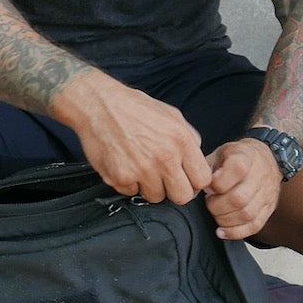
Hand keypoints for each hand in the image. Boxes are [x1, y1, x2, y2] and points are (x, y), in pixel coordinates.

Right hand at [63, 76, 211, 204]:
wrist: (99, 104)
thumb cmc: (136, 108)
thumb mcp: (172, 116)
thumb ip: (190, 139)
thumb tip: (198, 161)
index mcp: (181, 141)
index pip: (202, 180)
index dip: (195, 182)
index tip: (186, 179)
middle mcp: (164, 157)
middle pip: (183, 197)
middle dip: (175, 191)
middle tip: (165, 180)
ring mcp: (142, 169)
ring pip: (156, 197)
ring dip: (150, 187)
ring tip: (141, 168)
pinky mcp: (121, 177)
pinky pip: (131, 193)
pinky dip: (129, 184)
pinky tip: (125, 166)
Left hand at [203, 138, 283, 238]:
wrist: (267, 160)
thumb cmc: (239, 157)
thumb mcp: (222, 152)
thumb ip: (208, 166)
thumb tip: (195, 183)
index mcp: (246, 158)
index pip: (236, 170)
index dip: (217, 183)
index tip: (208, 187)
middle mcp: (260, 177)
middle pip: (239, 198)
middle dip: (217, 205)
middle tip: (209, 202)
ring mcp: (266, 195)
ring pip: (246, 215)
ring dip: (224, 219)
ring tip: (216, 213)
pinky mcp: (268, 209)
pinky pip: (254, 226)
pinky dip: (236, 232)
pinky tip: (222, 230)